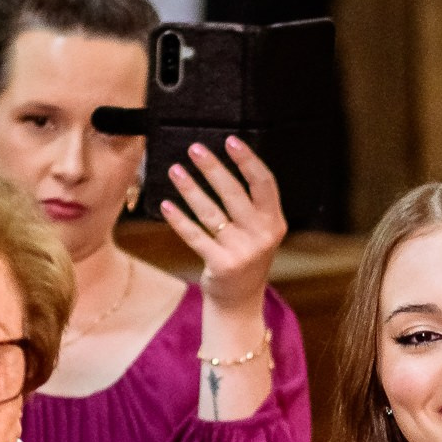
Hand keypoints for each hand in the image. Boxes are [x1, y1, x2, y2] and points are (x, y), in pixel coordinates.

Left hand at [159, 135, 287, 311]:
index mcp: (274, 222)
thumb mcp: (261, 231)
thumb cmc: (246, 256)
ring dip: (190, 189)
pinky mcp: (221, 265)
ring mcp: (242, 251)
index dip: (247, 160)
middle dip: (212, 168)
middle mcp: (261, 235)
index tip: (230, 140)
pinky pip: (195, 236)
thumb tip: (224, 164)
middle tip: (194, 149)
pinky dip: (179, 220)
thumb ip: (253, 205)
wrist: (240, 300)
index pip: (264, 183)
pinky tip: (167, 205)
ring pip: (211, 212)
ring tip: (175, 171)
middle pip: (234, 193)